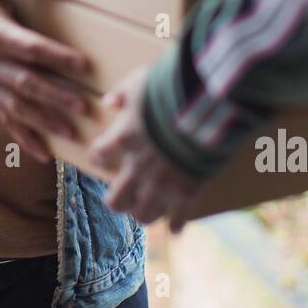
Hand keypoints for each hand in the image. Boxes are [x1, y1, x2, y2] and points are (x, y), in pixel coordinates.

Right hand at [0, 0, 90, 162]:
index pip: (29, 48)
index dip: (55, 56)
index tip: (82, 63)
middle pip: (25, 83)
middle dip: (54, 96)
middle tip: (82, 106)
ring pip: (18, 107)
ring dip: (44, 122)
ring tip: (72, 133)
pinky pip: (6, 121)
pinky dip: (24, 138)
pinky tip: (44, 154)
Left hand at [89, 66, 203, 232]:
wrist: (209, 106)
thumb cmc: (173, 87)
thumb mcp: (142, 80)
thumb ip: (123, 92)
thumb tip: (109, 102)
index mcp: (124, 139)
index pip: (98, 155)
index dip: (100, 155)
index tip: (104, 154)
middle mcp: (139, 169)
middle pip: (116, 201)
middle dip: (118, 199)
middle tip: (123, 192)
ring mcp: (163, 186)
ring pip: (143, 216)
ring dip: (144, 211)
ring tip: (149, 206)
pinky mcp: (188, 194)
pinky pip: (178, 221)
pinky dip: (175, 225)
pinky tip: (175, 227)